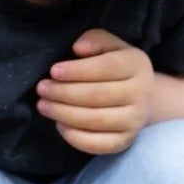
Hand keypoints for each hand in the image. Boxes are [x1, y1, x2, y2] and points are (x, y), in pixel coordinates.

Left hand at [36, 29, 154, 154]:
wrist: (139, 95)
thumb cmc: (114, 66)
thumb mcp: (108, 45)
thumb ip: (94, 40)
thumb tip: (78, 48)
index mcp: (138, 64)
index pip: (107, 67)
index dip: (78, 70)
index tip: (53, 71)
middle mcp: (141, 94)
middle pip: (98, 95)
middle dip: (64, 93)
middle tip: (42, 89)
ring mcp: (135, 120)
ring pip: (95, 120)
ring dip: (64, 113)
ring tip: (44, 105)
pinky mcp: (125, 141)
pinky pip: (97, 144)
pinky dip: (74, 136)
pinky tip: (60, 124)